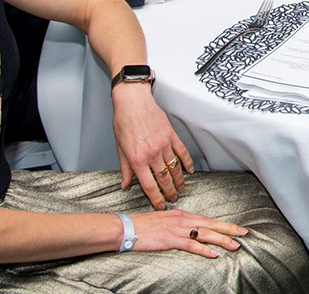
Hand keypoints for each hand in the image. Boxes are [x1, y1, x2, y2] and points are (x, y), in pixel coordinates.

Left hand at [111, 85, 192, 209]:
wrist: (133, 102)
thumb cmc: (123, 122)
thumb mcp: (119, 147)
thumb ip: (125, 168)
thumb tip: (126, 184)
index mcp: (137, 159)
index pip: (149, 185)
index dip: (156, 198)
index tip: (160, 205)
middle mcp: (152, 154)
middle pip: (164, 179)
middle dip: (170, 192)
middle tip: (173, 199)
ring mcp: (164, 145)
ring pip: (175, 168)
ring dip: (179, 181)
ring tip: (181, 188)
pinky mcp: (172, 136)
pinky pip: (182, 153)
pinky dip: (187, 163)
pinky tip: (189, 170)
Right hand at [131, 208, 248, 256]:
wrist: (126, 227)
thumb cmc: (142, 226)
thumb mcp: (164, 221)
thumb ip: (177, 224)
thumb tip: (189, 230)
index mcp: (181, 215)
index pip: (207, 220)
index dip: (223, 224)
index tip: (236, 228)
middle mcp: (182, 220)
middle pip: (210, 224)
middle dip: (229, 229)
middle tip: (244, 233)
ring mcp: (177, 229)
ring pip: (205, 234)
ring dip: (221, 239)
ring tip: (235, 244)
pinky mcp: (170, 240)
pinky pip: (190, 245)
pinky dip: (203, 249)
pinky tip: (213, 253)